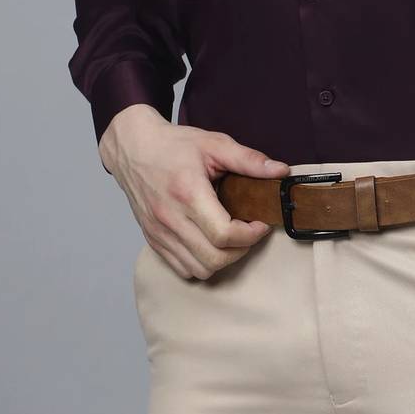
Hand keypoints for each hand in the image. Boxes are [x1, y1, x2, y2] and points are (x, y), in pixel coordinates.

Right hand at [99, 103, 290, 279]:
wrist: (134, 148)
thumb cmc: (173, 145)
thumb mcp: (214, 143)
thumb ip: (248, 159)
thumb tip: (280, 171)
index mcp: (188, 193)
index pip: (224, 235)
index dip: (250, 235)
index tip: (260, 223)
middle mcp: (170, 218)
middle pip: (213, 258)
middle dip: (240, 250)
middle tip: (249, 231)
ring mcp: (159, 232)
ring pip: (198, 269)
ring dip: (221, 260)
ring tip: (231, 239)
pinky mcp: (153, 240)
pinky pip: (181, 269)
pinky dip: (200, 263)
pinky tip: (209, 243)